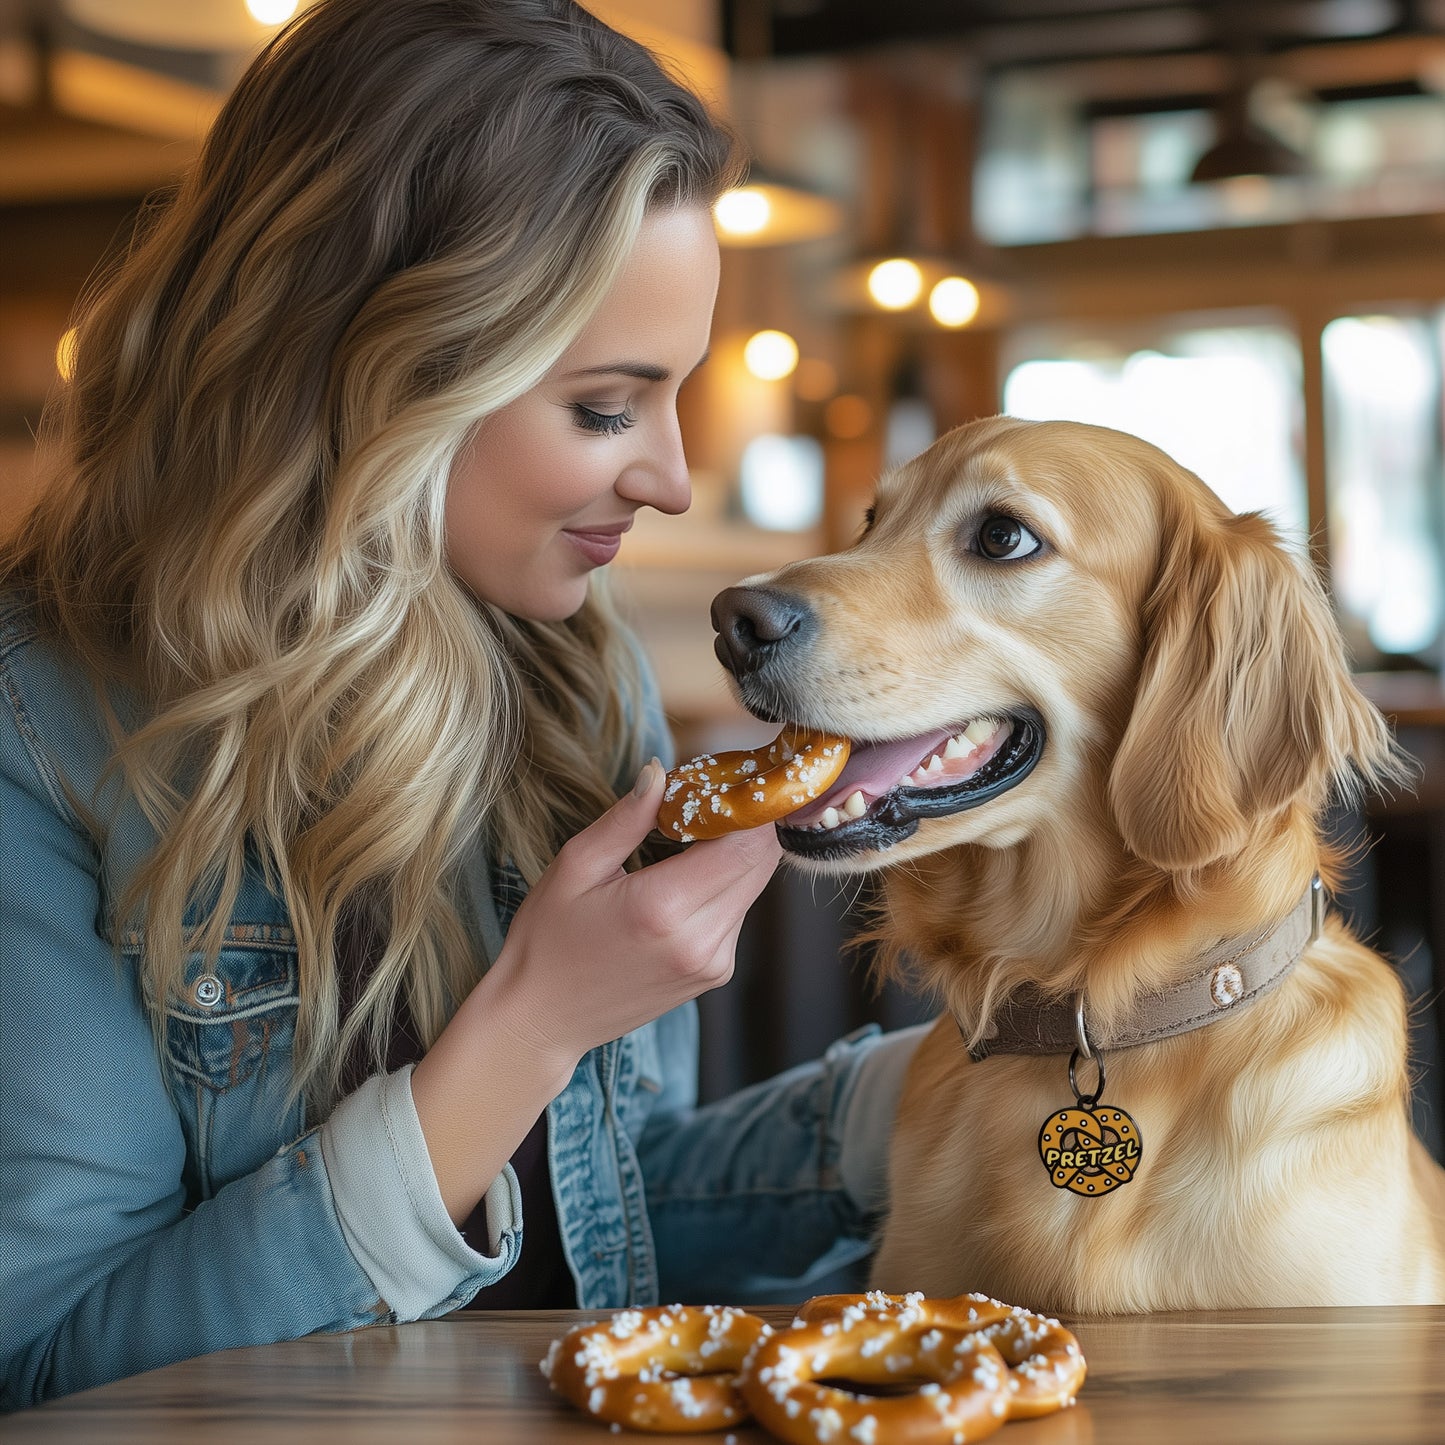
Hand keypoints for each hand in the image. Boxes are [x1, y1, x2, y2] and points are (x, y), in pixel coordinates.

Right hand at [409, 759, 780, 1221]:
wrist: (543, 1020)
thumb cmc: (549, 941)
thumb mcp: (576, 867)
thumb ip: (627, 819)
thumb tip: (661, 773)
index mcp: (664, 907)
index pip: (745, 843)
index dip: (745, 804)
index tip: (723, 779)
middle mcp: (700, 939)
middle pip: (761, 862)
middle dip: (746, 823)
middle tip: (711, 798)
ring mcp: (713, 962)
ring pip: (754, 885)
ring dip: (735, 853)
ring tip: (692, 836)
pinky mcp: (714, 973)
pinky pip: (738, 913)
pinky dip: (724, 885)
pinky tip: (684, 879)